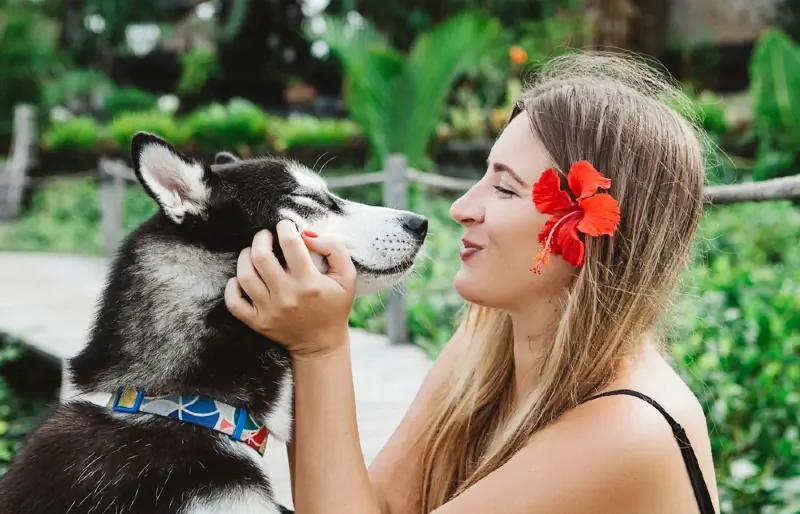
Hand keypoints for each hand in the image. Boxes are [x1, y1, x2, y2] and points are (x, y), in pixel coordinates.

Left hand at [224, 219, 356, 358]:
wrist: (321, 344)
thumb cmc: (334, 307)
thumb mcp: (347, 277)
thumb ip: (335, 249)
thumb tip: (308, 235)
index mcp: (309, 283)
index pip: (291, 244)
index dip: (286, 227)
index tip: (286, 226)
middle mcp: (287, 296)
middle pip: (261, 256)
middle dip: (261, 237)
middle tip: (266, 235)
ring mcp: (269, 310)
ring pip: (245, 275)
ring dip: (245, 256)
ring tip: (253, 252)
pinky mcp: (257, 322)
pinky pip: (234, 302)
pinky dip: (232, 286)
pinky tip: (241, 278)